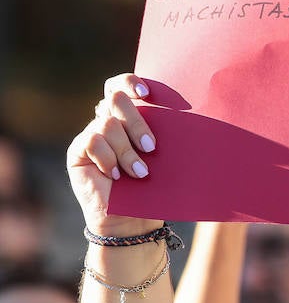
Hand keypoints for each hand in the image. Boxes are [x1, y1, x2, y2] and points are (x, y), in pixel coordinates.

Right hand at [66, 74, 161, 235]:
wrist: (134, 219)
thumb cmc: (154, 188)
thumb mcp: (164, 160)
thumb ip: (166, 137)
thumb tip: (197, 121)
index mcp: (128, 119)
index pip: (120, 86)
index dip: (130, 82)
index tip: (147, 94)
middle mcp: (107, 122)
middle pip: (116, 99)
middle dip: (138, 122)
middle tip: (152, 148)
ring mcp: (91, 135)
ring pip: (107, 123)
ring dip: (126, 150)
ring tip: (139, 173)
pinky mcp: (78, 152)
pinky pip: (92, 141)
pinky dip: (108, 157)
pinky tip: (114, 175)